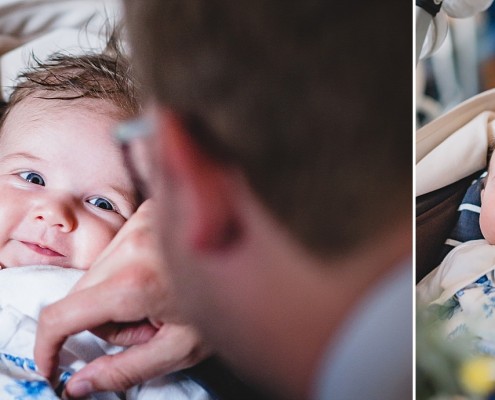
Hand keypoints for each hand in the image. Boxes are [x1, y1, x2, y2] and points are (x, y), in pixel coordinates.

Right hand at [34, 200, 209, 397]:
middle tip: (146, 322)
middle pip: (81, 294)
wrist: (259, 263)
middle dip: (102, 319)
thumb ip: (124, 370)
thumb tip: (80, 384)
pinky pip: (115, 250)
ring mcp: (142, 221)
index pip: (63, 315)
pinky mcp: (148, 211)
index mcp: (137, 280)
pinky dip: (126, 269)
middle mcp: (134, 242)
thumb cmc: (228, 305)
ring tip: (159, 296)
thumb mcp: (179, 348)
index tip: (51, 364)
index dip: (48, 347)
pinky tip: (159, 273)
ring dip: (115, 293)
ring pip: (96, 272)